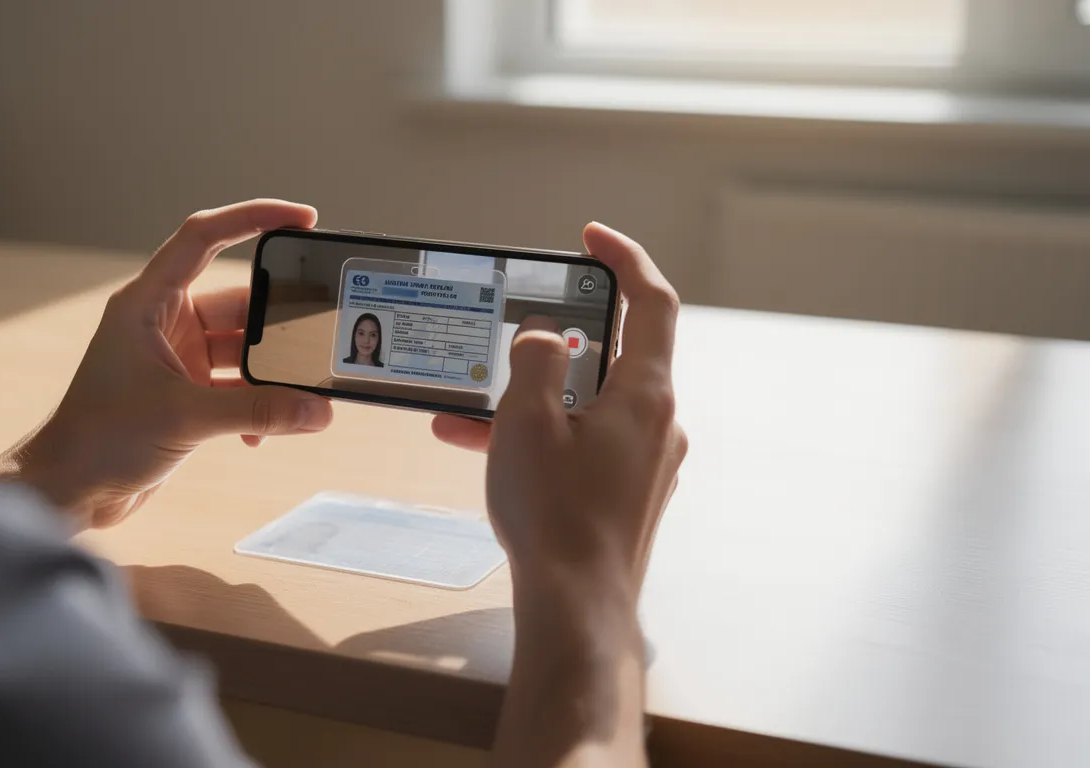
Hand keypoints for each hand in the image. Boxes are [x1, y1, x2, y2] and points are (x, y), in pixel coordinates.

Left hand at [0, 200, 333, 528]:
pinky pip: (235, 388)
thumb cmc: (98, 441)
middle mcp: (162, 324)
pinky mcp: (183, 396)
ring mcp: (174, 361)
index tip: (302, 219)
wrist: (68, 492)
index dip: (253, 218)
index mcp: (147, 303)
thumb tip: (316, 410)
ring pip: (240, 349)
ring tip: (303, 390)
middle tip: (319, 327)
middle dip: (277, 320)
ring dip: (269, 373)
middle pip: (237, 301)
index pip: (204, 237)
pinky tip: (264, 434)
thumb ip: (256, 411)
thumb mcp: (184, 417)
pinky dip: (254, 406)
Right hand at [435, 224, 685, 766]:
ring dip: (535, 398)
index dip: (625, 259)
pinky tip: (485, 448)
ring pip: (589, 406)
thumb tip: (547, 339)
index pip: (651, 302)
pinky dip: (543, 437)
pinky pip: (584, 446)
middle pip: (616, 355)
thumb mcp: (527, 421)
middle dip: (559, 340)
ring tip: (471, 407)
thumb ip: (538, 360)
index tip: (591, 239)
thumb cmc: (555, 516)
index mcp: (646, 395)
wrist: (577, 607)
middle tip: (518, 329)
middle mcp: (658, 425)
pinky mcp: (626, 495)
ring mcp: (646, 463)